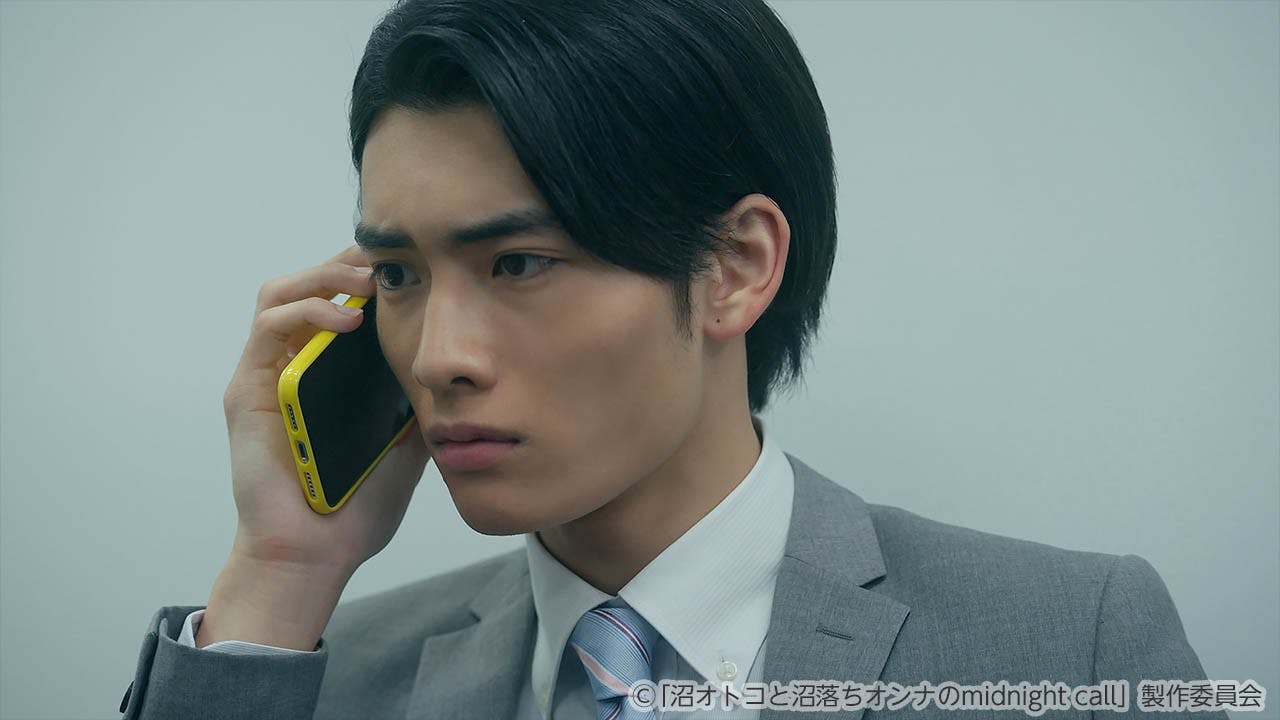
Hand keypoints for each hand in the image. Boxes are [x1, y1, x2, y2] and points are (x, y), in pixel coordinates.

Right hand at [221, 244, 429, 577]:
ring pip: (280, 292)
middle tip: (389, 258)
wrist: (318, 553)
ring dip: (323, 276)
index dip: (370, 275)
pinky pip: (268, 329)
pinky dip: (306, 313)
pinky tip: (346, 322)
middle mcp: (293, 364)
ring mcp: (266, 373)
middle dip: (348, 262)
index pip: (343, 301)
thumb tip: (458, 368)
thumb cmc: (357, 506)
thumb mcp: (407, 442)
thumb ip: (421, 402)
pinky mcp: (246, 390)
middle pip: (310, 283)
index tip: (411, 265)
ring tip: (366, 282)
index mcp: (328, 372)